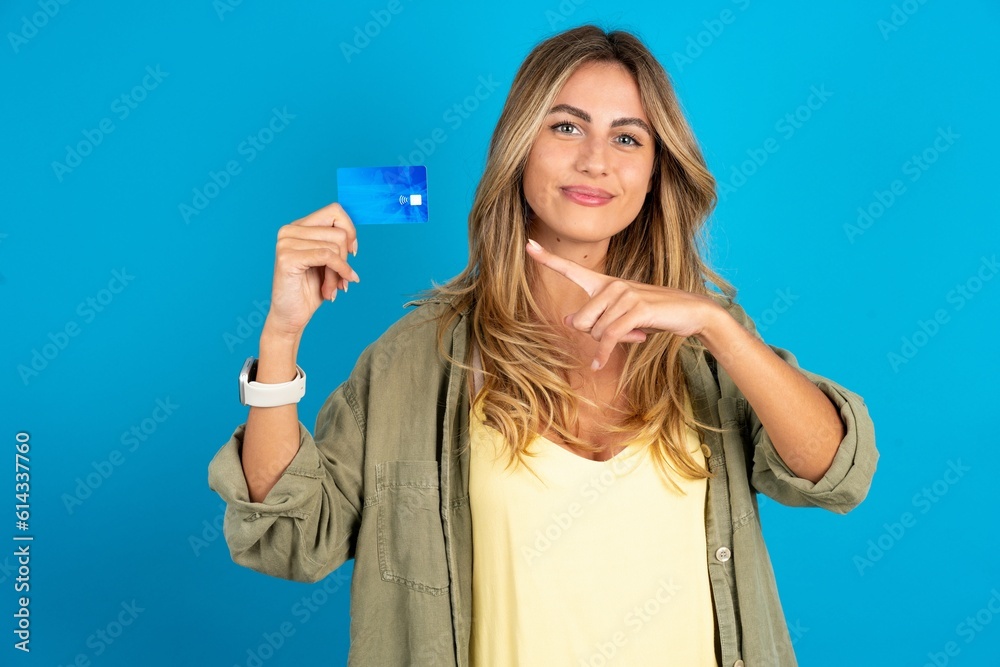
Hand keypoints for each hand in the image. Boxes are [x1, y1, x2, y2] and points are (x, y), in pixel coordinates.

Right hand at [264, 202, 359, 340]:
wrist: (291, 316)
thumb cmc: (310, 289)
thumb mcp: (328, 262)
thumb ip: (336, 244)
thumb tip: (352, 235)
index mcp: (299, 227)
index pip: (335, 211)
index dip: (350, 230)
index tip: (352, 252)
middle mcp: (289, 230)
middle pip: (339, 232)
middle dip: (346, 259)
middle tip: (341, 279)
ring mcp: (286, 242)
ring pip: (335, 246)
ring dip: (340, 272)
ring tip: (333, 287)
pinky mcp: (287, 257)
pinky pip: (327, 257)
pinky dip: (339, 272)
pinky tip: (336, 288)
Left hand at [525, 238, 720, 369]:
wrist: (689, 312)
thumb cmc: (652, 315)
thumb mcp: (620, 317)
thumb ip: (595, 317)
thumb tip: (569, 320)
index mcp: (605, 283)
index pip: (571, 269)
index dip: (548, 259)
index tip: (528, 244)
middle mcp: (612, 285)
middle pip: (581, 321)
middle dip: (593, 336)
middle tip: (617, 334)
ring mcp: (624, 295)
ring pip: (596, 331)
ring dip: (609, 343)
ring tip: (633, 334)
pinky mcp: (637, 309)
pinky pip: (609, 337)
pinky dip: (603, 354)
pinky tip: (599, 365)